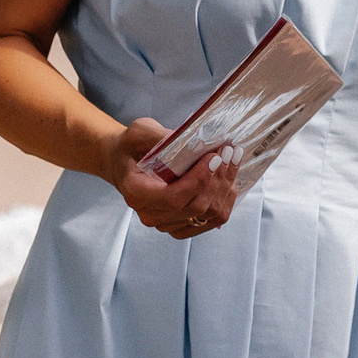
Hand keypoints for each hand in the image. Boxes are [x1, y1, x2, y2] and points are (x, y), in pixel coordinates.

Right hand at [104, 118, 239, 239]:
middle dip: (219, 178)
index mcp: (137, 193)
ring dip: (226, 185)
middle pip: (196, 207)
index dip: (199, 180)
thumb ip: (159, 135)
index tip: (214, 157)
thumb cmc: (132, 148)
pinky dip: (226, 198)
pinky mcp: (182, 225)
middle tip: (229, 151)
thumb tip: (191, 140)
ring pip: (209, 213)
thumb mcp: (139, 132)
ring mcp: (167, 223)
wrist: (126, 163)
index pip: (173, 198)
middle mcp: (150, 214)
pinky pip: (213, 220)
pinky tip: (228, 177)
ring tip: (232, 159)